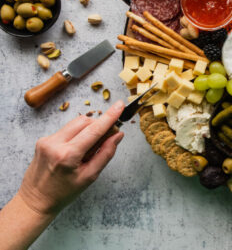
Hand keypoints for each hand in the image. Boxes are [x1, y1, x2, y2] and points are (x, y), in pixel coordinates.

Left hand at [18, 100, 124, 214]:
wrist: (35, 201)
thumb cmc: (63, 193)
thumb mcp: (89, 177)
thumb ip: (105, 154)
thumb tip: (118, 135)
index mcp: (68, 155)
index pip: (94, 130)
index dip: (109, 116)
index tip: (120, 105)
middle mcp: (55, 144)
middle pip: (84, 121)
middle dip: (99, 124)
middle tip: (108, 136)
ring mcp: (46, 140)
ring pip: (75, 123)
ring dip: (88, 129)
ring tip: (90, 147)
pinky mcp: (43, 140)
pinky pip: (66, 130)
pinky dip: (76, 135)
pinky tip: (76, 150)